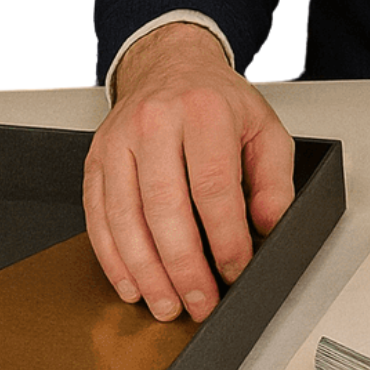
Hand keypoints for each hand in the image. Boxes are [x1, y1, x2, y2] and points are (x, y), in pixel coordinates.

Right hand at [83, 26, 295, 321]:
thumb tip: (269, 223)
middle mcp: (156, 122)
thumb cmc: (218, 102)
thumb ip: (274, 178)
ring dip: (146, 272)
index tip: (234, 269)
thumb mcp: (264, 128)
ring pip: (125, 218)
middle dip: (183, 266)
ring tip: (167, 304)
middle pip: (165, 207)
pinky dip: (113, 258)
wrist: (171, 65)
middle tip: (200, 302)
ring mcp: (118, 140)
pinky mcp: (95, 159)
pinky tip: (132, 283)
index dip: (225, 237)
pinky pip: (98, 216)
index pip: (213, 185)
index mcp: (204, 110)